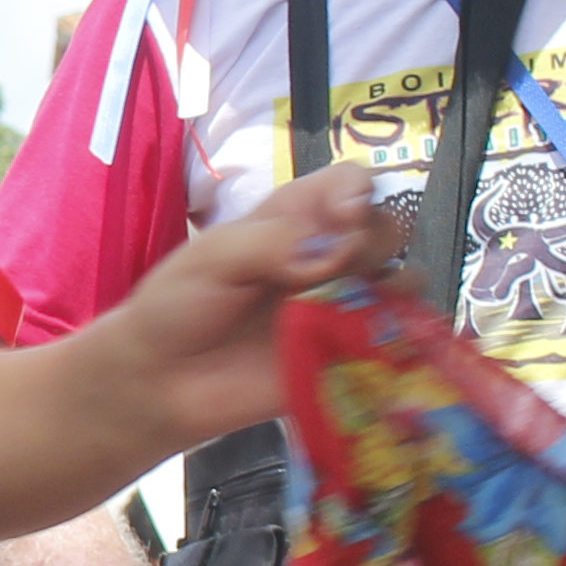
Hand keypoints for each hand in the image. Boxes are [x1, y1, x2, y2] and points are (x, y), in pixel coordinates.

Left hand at [88, 164, 398, 446]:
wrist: (162, 381)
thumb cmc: (178, 306)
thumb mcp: (211, 258)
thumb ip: (270, 244)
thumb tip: (329, 253)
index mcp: (294, 219)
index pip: (349, 184)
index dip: (357, 192)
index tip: (345, 216)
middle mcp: (328, 257)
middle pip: (384, 230)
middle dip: (370, 243)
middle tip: (331, 271)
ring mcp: (342, 306)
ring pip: (404, 281)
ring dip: (396, 287)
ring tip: (355, 308)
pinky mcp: (347, 356)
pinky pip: (397, 342)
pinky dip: (403, 338)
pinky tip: (379, 342)